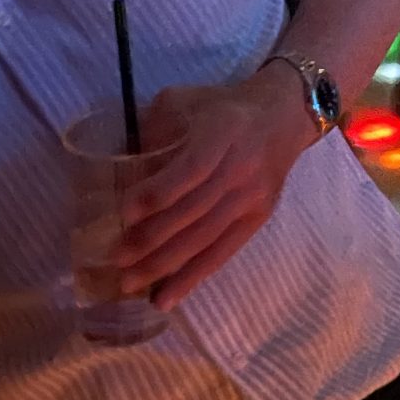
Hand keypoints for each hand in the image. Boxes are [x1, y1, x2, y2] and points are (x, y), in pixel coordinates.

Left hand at [117, 78, 309, 310]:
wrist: (282, 116)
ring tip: (129, 283)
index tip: (125, 212)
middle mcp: (241, 168)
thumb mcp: (184, 101)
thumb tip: (121, 171)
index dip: (158, 194)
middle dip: (152, 239)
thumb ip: (155, 130)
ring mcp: (252, 198)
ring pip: (205, 239)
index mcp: (223, 132)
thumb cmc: (221, 107)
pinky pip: (222, 254)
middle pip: (195, 212)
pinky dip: (192, 278)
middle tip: (116, 259)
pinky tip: (165, 298)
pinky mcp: (257, 220)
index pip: (191, 170)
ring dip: (165, 265)